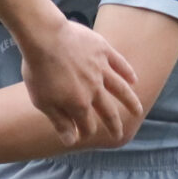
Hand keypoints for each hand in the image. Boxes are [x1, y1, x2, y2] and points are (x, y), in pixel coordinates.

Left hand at [17, 18, 141, 147]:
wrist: (44, 37)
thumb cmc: (38, 70)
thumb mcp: (42, 101)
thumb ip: (59, 121)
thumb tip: (71, 141)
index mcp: (79, 103)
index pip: (88, 124)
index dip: (86, 132)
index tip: (83, 135)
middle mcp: (95, 89)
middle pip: (108, 111)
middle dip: (113, 125)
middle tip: (118, 135)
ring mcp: (101, 69)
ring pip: (121, 89)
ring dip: (130, 101)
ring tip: (138, 111)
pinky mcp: (102, 50)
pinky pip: (119, 63)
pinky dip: (128, 72)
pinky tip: (134, 79)